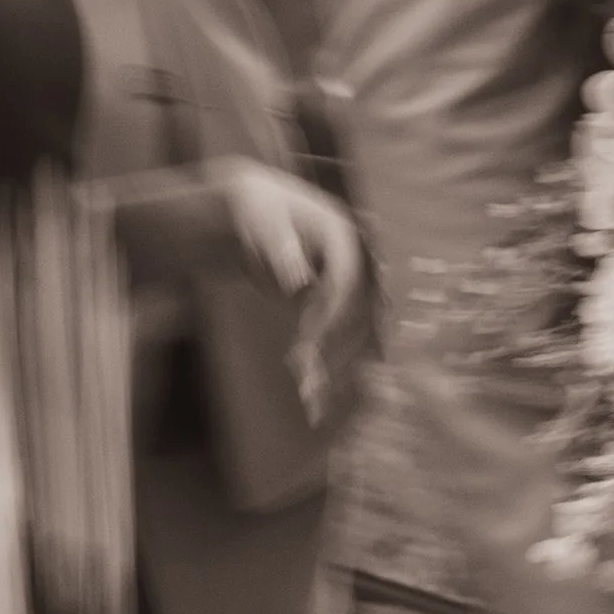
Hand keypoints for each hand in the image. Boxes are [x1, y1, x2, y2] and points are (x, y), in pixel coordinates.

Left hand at [213, 163, 363, 417]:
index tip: (311, 342)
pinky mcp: (332, 306)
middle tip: (310, 384)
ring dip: (336, 369)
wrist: (254, 211)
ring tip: (311, 403)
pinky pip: (338, 340)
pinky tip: (316, 403)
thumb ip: (283, 251)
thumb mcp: (264, 222)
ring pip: (354, 335)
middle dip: (337, 351)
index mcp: (345, 236)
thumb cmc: (257, 209)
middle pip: (359, 314)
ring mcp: (348, 286)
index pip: (350, 282)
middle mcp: (357, 262)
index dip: (334, 313)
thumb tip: (301, 283)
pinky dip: (328, 368)